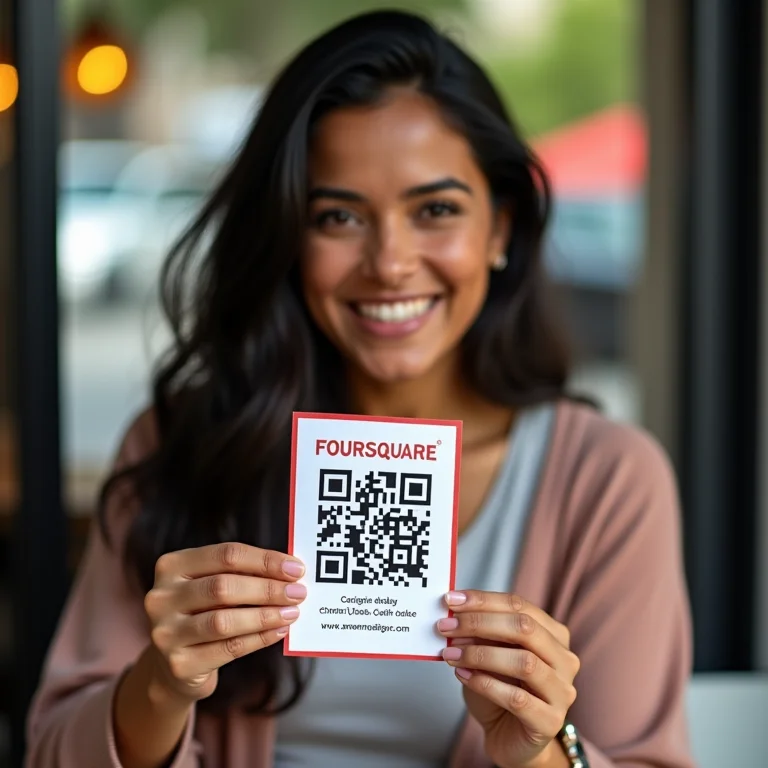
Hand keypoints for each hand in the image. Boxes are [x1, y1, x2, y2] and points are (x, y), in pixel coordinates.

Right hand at [144, 542, 305, 703]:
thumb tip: (290, 571)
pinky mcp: (179, 664)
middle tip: (298, 592)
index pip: (226, 554)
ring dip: (265, 615)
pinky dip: (259, 639)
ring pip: (224, 621)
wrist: (174, 666)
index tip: (295, 569)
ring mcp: (166, 633)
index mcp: (172, 566)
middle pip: (223, 586)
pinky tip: (278, 631)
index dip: (265, 560)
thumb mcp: (213, 585)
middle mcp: (162, 597)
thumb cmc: (203, 613)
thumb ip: (243, 574)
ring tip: (292, 613)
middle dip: (267, 589)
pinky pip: (228, 649)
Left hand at [438, 590, 579, 767]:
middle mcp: (564, 659)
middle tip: (446, 626)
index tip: (451, 600)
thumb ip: (479, 634)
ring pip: (524, 662)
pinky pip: (516, 699)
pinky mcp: (550, 722)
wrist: (510, 737)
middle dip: (480, 623)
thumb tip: (454, 614)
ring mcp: (562, 692)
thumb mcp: (489, 653)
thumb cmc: (500, 689)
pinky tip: (462, 676)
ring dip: (480, 654)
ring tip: (450, 655)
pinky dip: (484, 684)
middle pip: (525, 628)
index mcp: (554, 634)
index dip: (484, 600)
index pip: (519, 605)